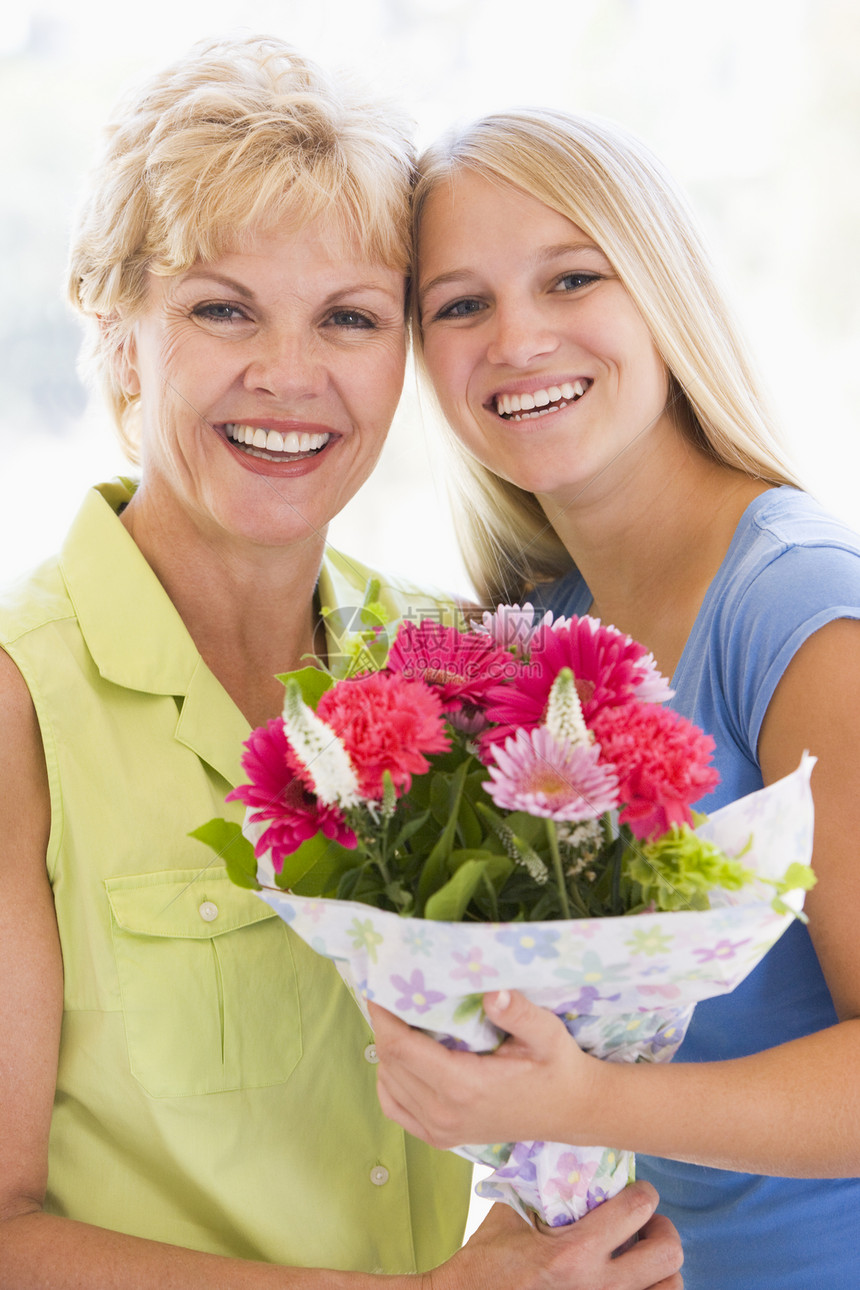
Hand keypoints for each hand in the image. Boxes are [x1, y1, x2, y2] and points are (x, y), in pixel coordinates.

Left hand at [370, 989, 602, 1148]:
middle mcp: (444, 1113)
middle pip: (389, 1062)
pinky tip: (406, 1058)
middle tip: (393, 992)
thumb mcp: (547, 1034)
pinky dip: (390, 1079)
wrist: (571, 1112)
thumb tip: (492, 991)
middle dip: (384, 1024)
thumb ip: (519, 1013)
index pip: (399, 1048)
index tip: (379, 985)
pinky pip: (395, 1106)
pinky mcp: (440, 1138)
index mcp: (464, 1087)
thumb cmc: (558, 1067)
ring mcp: (440, 1130)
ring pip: (387, 1082)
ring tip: (403, 1019)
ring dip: (388, 1048)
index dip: (382, 1015)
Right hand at [429, 1184, 682, 1289]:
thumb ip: (539, 1182)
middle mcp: (598, 1287)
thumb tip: (558, 1145)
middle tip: (645, 1224)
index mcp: (574, 1252)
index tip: (636, 1190)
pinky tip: (631, 1280)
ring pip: (671, 1287)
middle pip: (668, 1252)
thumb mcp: (510, 1215)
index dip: (643, 1191)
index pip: (638, 1208)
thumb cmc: (486, 1263)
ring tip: (641, 1255)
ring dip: (661, 1268)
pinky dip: (649, 1289)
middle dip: (661, 1229)